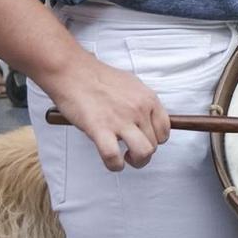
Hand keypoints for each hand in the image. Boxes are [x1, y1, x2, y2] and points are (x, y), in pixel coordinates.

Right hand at [44, 55, 170, 170]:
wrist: (72, 72)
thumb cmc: (97, 77)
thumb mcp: (131, 84)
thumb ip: (142, 102)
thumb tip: (147, 118)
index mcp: (147, 99)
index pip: (165, 129)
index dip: (156, 139)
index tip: (146, 140)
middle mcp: (138, 110)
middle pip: (155, 144)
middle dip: (144, 152)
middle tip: (132, 150)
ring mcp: (121, 120)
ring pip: (143, 153)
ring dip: (136, 161)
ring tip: (126, 158)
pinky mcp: (101, 130)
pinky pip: (114, 158)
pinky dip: (115, 165)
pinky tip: (112, 162)